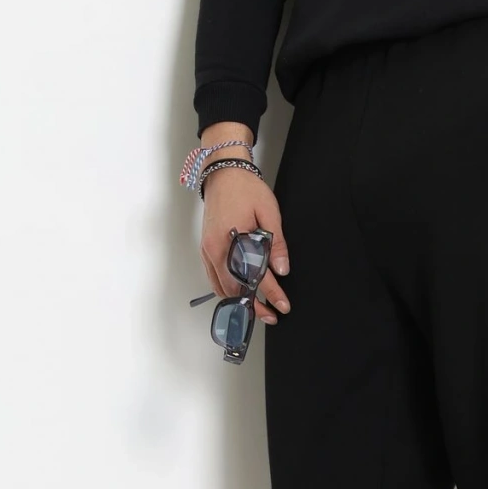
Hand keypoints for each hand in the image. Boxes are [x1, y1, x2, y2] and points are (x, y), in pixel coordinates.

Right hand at [200, 170, 290, 324]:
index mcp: (230, 241)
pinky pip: (213, 277)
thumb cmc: (245, 189)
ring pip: (221, 286)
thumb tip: (282, 269)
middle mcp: (214, 250)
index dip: (271, 294)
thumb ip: (276, 243)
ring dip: (238, 300)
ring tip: (257, 309)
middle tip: (271, 315)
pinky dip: (226, 289)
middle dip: (253, 305)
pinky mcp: (205, 248)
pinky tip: (238, 294)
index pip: (254, 276)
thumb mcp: (269, 213)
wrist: (224, 173)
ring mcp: (207, 250)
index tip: (282, 306)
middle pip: (233, 288)